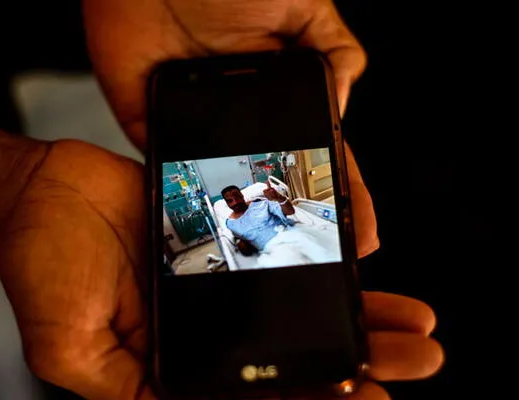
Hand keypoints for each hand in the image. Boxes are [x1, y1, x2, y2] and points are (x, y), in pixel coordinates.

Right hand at [0, 139, 441, 399]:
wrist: (41, 192)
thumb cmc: (43, 267)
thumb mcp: (73, 348)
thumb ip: (127, 392)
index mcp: (174, 369)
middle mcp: (208, 333)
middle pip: (294, 362)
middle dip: (358, 367)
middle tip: (414, 366)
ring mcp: (222, 285)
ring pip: (301, 312)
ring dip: (356, 321)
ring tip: (413, 331)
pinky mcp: (226, 238)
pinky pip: (284, 255)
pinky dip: (324, 266)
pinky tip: (363, 272)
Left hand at [83, 0, 378, 257]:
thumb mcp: (302, 4)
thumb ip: (333, 50)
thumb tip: (343, 102)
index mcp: (283, 89)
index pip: (321, 150)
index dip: (343, 191)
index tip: (361, 229)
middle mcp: (245, 116)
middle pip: (276, 179)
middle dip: (299, 220)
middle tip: (318, 262)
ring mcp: (202, 126)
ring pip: (227, 186)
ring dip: (245, 220)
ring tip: (268, 260)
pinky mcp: (156, 127)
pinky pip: (171, 171)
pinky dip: (184, 200)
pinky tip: (206, 228)